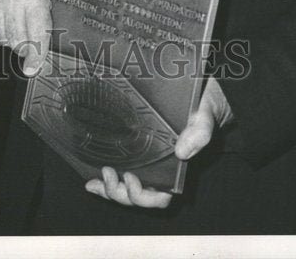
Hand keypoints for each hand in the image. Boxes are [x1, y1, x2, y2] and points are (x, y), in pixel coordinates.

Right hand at [0, 0, 52, 75]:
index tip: (32, 69)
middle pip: (17, 39)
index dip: (36, 55)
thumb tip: (45, 59)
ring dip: (13, 41)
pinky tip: (9, 25)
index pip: (36, 33)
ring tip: (22, 30)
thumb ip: (53, 24)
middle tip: (33, 46)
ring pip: (3, 37)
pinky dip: (0, 34)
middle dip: (26, 49)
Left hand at [85, 76, 232, 207]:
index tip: (131, 178)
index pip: (161, 198)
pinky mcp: (135, 153)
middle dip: (120, 193)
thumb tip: (182, 152)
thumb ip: (199, 133)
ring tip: (98, 177)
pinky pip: (120, 174)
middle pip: (138, 197)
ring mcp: (147, 165)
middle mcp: (160, 173)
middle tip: (108, 172)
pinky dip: (105, 182)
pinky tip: (91, 179)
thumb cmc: (202, 109)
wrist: (199, 97)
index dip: (144, 197)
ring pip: (126, 190)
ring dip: (110, 189)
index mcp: (177, 172)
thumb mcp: (204, 117)